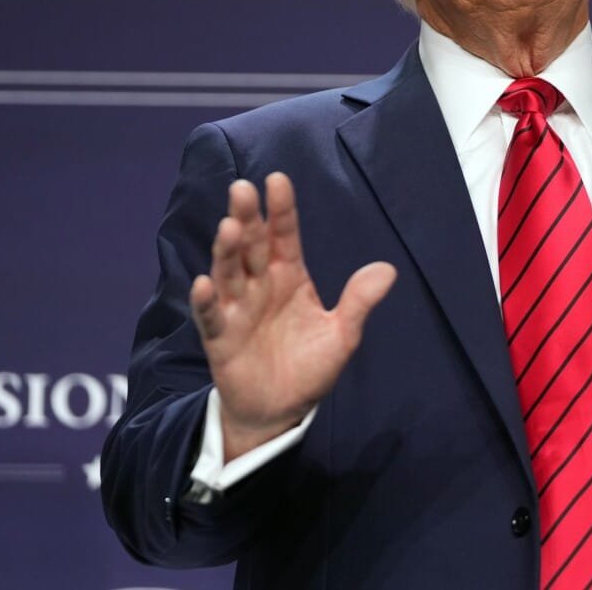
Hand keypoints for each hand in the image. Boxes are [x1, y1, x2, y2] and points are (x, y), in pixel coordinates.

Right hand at [190, 172, 396, 460]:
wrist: (282, 410)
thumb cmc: (309, 367)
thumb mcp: (343, 335)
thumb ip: (359, 302)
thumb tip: (387, 269)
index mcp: (289, 277)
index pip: (284, 237)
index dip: (282, 210)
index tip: (277, 180)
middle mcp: (260, 286)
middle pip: (252, 246)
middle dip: (248, 218)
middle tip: (242, 190)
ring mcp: (237, 309)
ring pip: (229, 273)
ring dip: (226, 251)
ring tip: (229, 228)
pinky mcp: (220, 338)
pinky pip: (210, 317)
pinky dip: (204, 301)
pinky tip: (204, 283)